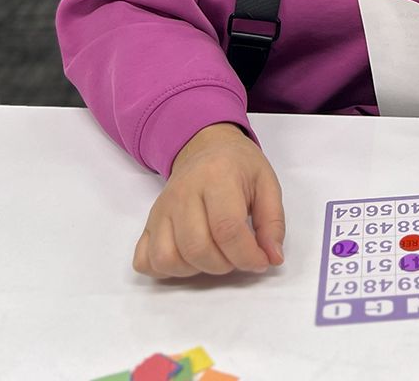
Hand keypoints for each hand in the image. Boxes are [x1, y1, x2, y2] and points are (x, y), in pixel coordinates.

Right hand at [133, 123, 285, 278]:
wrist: (205, 148)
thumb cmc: (239, 167)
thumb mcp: (267, 183)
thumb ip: (273, 222)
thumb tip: (273, 258)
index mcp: (217, 177)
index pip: (226, 229)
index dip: (246, 255)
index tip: (261, 262)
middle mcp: (182, 192)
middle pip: (197, 248)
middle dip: (224, 264)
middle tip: (238, 255)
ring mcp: (160, 209)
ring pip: (168, 259)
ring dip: (196, 270)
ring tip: (215, 255)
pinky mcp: (148, 223)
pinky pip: (146, 261)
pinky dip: (166, 270)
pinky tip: (189, 259)